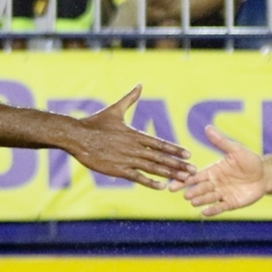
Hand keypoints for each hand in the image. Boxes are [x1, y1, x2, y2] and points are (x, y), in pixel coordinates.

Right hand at [71, 85, 194, 188]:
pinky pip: (137, 177)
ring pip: (153, 168)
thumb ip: (130, 99)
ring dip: (169, 174)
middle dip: (178, 165)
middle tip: (194, 170)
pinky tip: (162, 187)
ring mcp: (126, 159)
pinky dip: (150, 182)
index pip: (160, 143)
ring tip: (183, 179)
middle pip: (161, 157)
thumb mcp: (115, 109)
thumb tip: (139, 84)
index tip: (188, 154)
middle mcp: (134, 147)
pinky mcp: (117, 170)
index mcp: (135, 134)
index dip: (175, 149)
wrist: (77, 136)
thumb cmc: (95, 122)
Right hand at [170, 125, 265, 215]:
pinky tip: (205, 213)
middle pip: (201, 188)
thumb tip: (207, 127)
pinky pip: (220, 207)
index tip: (174, 182)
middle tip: (184, 194)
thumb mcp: (235, 150)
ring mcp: (222, 194)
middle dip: (193, 191)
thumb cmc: (249, 160)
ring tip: (193, 202)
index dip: (186, 179)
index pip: (196, 176)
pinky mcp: (231, 203)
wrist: (265, 175)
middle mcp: (215, 184)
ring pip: (209, 198)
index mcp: (213, 171)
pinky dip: (212, 210)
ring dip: (201, 200)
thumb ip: (221, 141)